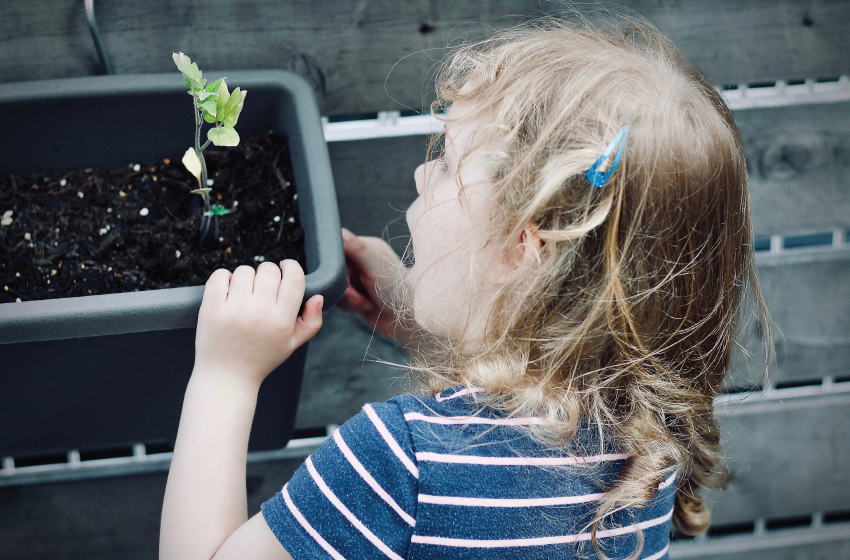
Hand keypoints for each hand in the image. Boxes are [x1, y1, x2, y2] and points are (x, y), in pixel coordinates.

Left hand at [193, 260, 322, 388]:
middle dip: (267, 273)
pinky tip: (227, 290)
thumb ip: (311, 321)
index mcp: (281, 320)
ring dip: (245, 277)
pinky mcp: (212, 309)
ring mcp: (234, 310)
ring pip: (244, 271)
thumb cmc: (261, 359)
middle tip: (262, 286)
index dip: (291, 266)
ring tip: (244, 293)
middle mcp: (259, 313)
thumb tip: (319, 297)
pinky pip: (219, 276)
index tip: (285, 267)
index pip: (294, 278)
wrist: (227, 377)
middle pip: (268, 270)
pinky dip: (223, 278)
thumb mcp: (292, 344)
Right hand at [337, 228, 414, 344]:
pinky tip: (365, 307)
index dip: (336, 262)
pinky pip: (340, 299)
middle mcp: (361, 262)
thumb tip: (339, 231)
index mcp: (366, 248)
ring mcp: (358, 280)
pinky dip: (350, 306)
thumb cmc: (397, 289)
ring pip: (336, 286)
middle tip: (357, 295)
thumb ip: (356, 248)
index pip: (339, 247)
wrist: (406, 320)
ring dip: (349, 298)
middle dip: (344, 286)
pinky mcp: (357, 296)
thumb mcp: (374, 266)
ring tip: (365, 303)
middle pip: (335, 270)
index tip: (343, 274)